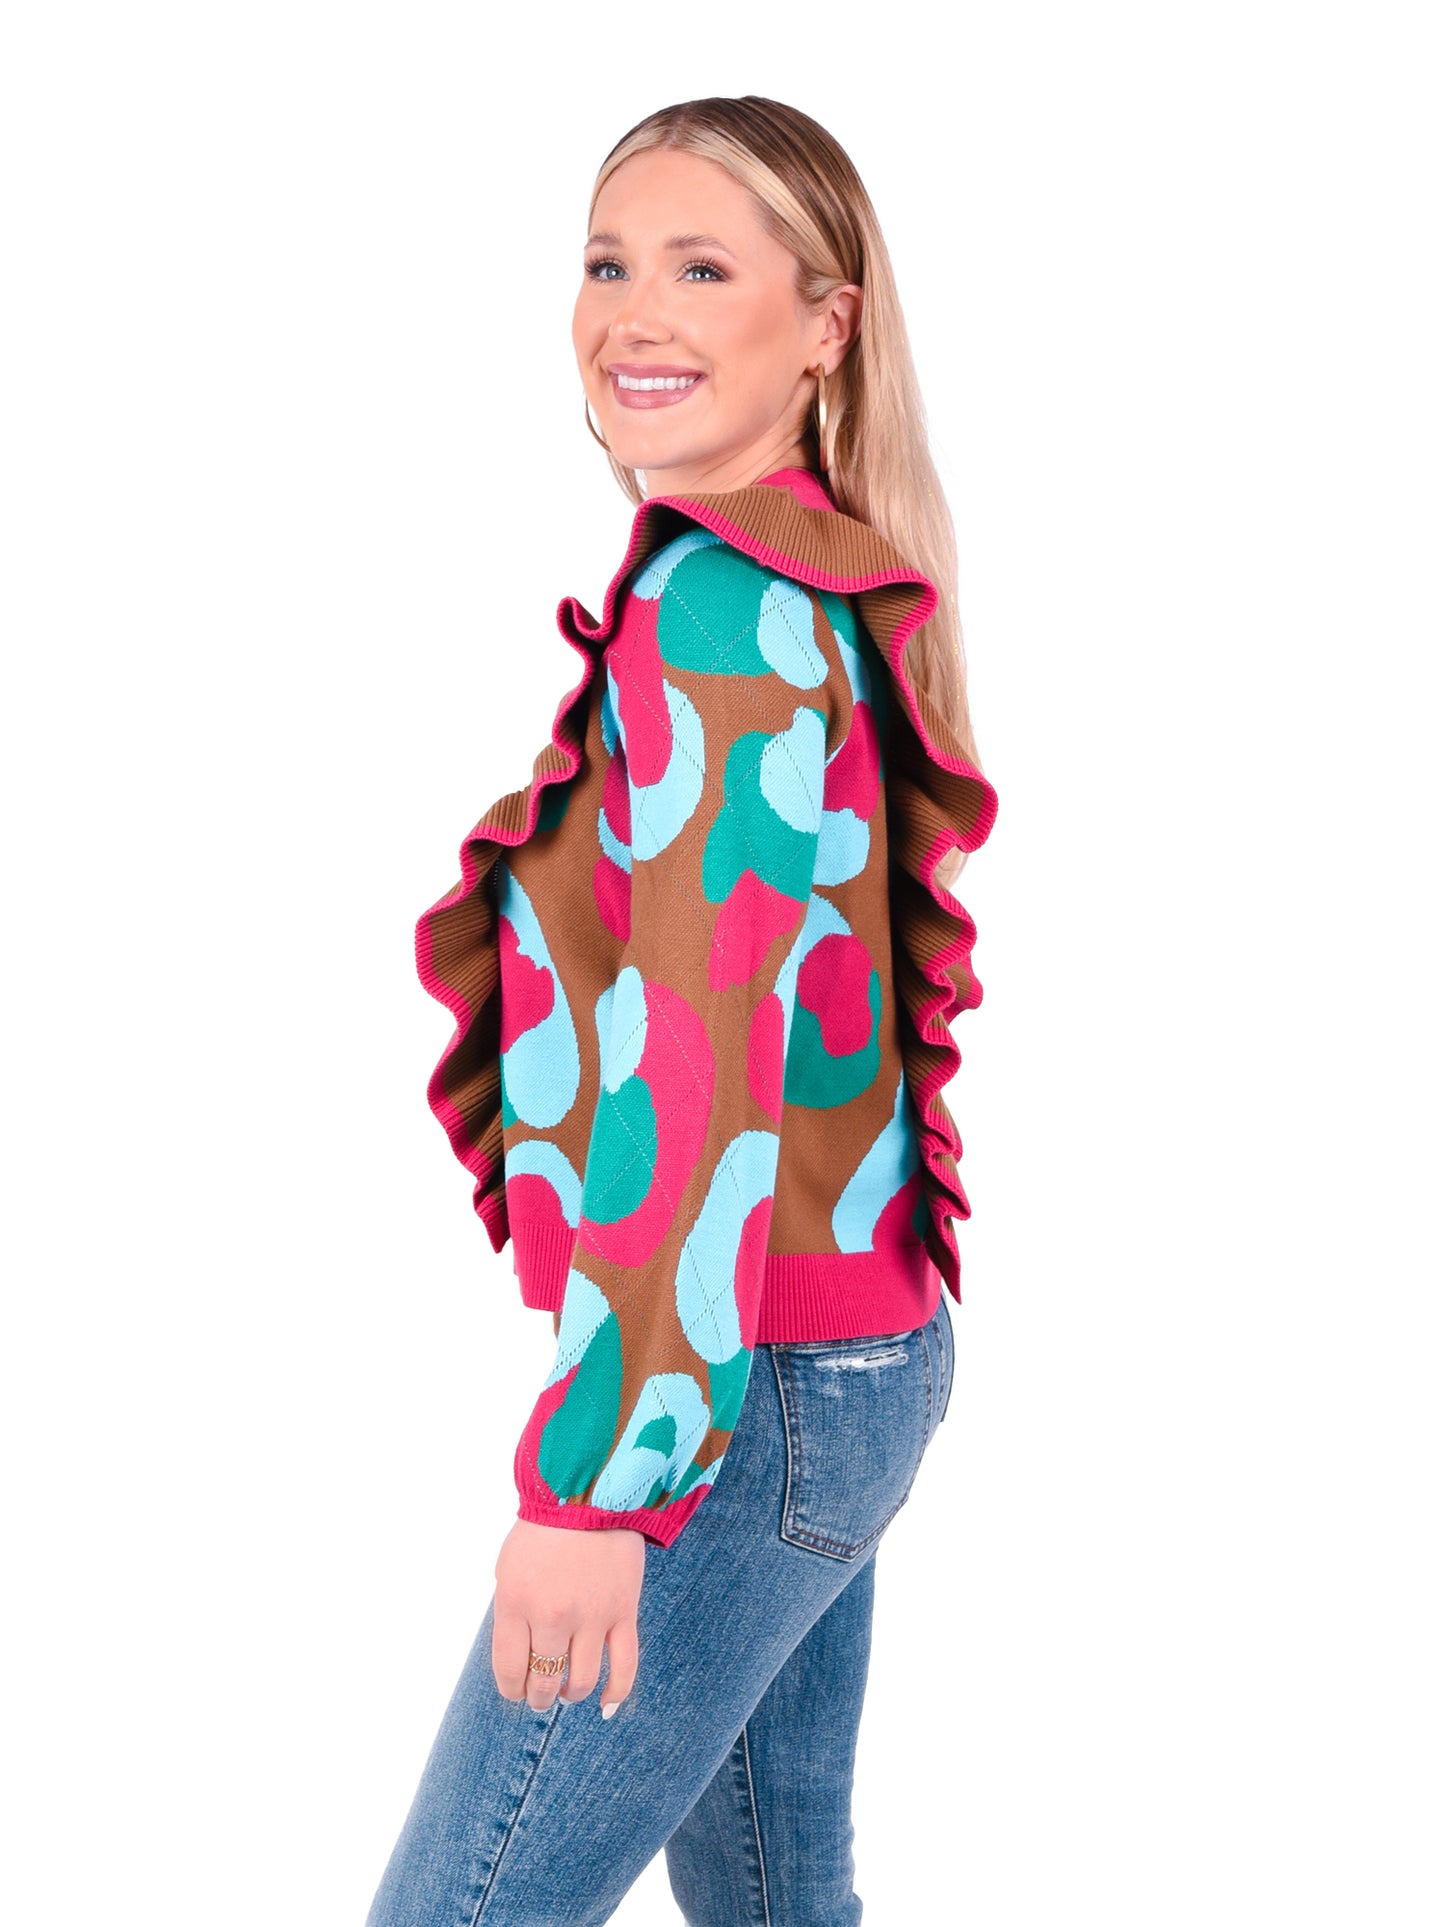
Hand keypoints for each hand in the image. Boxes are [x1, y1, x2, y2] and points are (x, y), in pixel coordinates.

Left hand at [492, 1518, 644, 1715]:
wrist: (591, 1492)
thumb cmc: (543, 1531)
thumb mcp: (509, 1569)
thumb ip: (512, 1615)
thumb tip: (521, 1660)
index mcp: (517, 1602)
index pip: (510, 1671)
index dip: (512, 1690)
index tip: (516, 1690)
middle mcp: (553, 1615)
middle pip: (544, 1681)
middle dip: (539, 1696)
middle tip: (540, 1695)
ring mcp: (592, 1616)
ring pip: (581, 1682)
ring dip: (571, 1695)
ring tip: (567, 1692)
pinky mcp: (624, 1612)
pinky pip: (624, 1667)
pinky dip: (615, 1693)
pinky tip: (606, 1705)